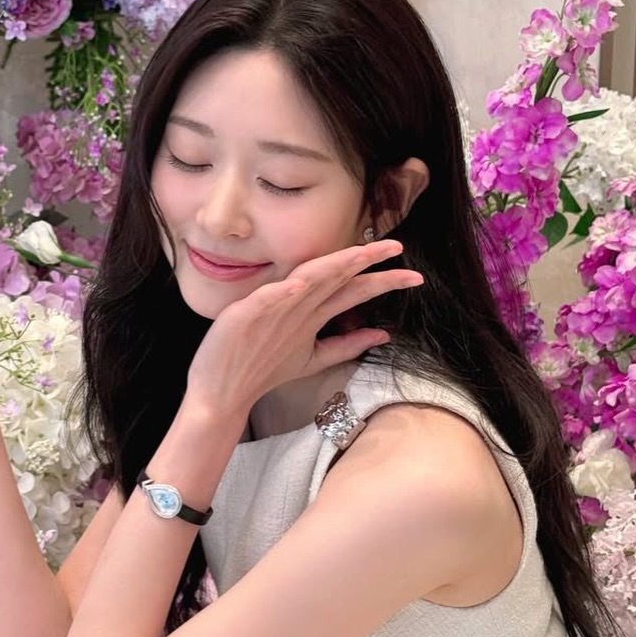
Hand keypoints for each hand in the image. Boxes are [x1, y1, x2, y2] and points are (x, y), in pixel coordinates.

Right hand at [185, 239, 422, 416]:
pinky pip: (268, 302)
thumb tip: (383, 335)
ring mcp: (271, 310)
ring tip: (358, 254)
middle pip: (337, 278)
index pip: (352, 290)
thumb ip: (345, 346)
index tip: (414, 275)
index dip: (381, 280)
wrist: (221, 389)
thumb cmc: (258, 365)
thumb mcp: (310, 358)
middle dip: (366, 262)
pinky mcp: (246, 316)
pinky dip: (285, 293)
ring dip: (333, 266)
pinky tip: (300, 285)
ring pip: (308, 282)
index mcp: (310, 313)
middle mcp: (295, 307)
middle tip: (398, 248)